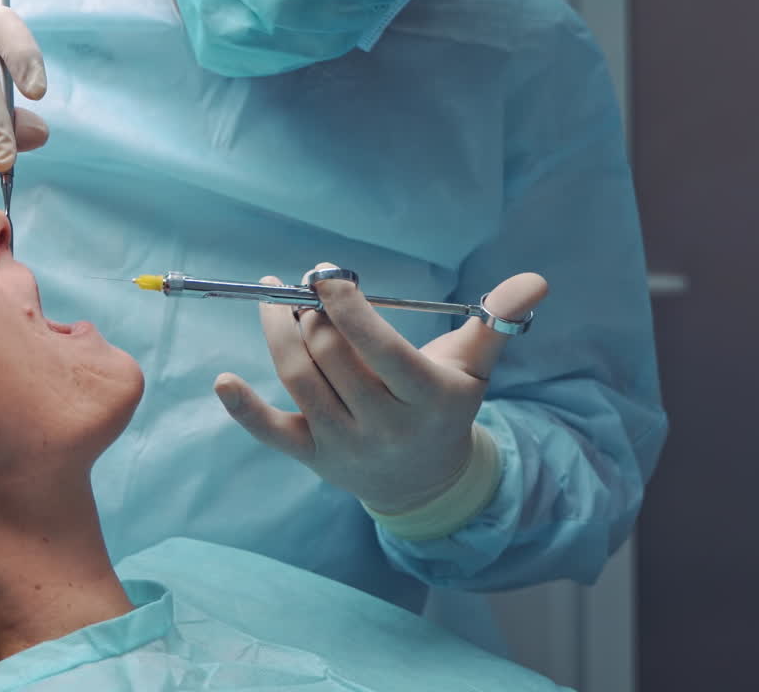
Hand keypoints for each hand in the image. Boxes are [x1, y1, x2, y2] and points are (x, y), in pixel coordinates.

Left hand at [214, 268, 547, 513]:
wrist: (426, 483)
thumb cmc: (445, 404)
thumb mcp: (474, 366)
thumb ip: (497, 320)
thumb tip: (536, 279)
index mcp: (426, 399)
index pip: (382, 350)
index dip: (349, 310)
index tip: (327, 275)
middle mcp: (385, 427)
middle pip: (334, 360)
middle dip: (315, 315)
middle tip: (308, 285)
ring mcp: (345, 446)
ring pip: (301, 382)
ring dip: (280, 334)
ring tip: (276, 299)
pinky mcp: (313, 458)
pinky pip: (273, 434)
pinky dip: (244, 409)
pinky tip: (222, 380)